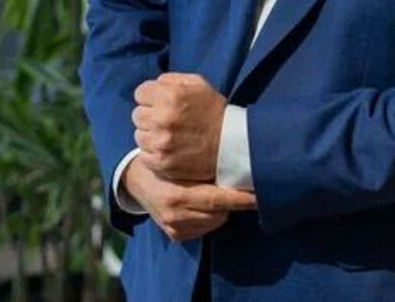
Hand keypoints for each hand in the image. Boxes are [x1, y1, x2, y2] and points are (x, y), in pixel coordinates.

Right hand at [123, 155, 256, 241]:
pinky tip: (204, 203)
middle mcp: (175, 215)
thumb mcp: (177, 159)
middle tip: (238, 185)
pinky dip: (210, 217)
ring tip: (216, 191)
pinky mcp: (176, 235)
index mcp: (175, 195)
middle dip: (231, 200)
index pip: (217, 200)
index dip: (240, 199)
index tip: (258, 195)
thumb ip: (202, 165)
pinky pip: (205, 228)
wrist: (136, 180)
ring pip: (215, 221)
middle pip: (219, 212)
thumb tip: (235, 163)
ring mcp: (175, 228)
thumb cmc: (161, 163)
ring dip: (221, 208)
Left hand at [132, 72, 226, 181]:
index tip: (160, 103)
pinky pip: (144, 154)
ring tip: (168, 135)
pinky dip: (153, 152)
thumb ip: (171, 79)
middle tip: (166, 120)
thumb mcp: (198, 84)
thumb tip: (153, 85)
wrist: (232, 144)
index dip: (150, 97)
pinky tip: (168, 149)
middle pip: (137, 114)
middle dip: (150, 115)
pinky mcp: (162, 162)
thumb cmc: (214, 110)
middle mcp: (162, 119)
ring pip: (139, 135)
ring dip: (150, 135)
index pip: (140, 93)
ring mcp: (161, 143)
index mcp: (170, 96)